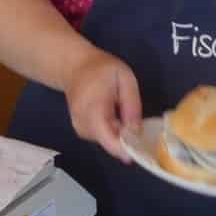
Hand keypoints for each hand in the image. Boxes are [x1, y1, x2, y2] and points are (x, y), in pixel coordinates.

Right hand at [62, 48, 141, 162]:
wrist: (75, 66)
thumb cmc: (102, 69)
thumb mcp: (125, 79)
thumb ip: (132, 105)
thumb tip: (136, 132)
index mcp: (93, 108)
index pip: (108, 140)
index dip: (126, 149)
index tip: (141, 148)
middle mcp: (82, 122)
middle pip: (109, 143)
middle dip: (125, 138)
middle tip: (133, 118)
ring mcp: (79, 127)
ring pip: (106, 142)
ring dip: (118, 133)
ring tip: (120, 111)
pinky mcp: (79, 130)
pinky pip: (100, 137)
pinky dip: (110, 131)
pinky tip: (112, 115)